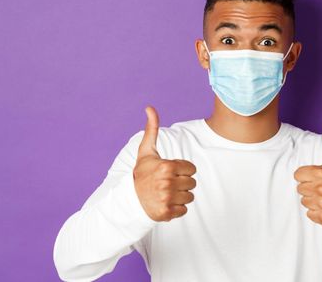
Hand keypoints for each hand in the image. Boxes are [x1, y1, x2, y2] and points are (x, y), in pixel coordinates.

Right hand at [133, 105, 196, 221]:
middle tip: (168, 184)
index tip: (170, 172)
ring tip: (167, 193)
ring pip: (190, 197)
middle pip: (192, 183)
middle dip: (182, 183)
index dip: (183, 170)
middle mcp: (167, 182)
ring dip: (180, 196)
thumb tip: (150, 107)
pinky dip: (176, 209)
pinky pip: (184, 210)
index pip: (192, 169)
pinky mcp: (167, 213)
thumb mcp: (146, 152)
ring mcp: (167, 199)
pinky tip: (165, 203)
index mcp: (167, 166)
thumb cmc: (141, 174)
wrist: (129, 200)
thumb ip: (152, 129)